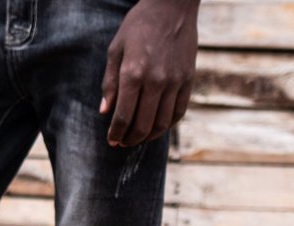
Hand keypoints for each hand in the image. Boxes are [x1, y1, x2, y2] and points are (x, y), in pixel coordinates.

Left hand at [101, 0, 199, 146]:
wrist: (172, 6)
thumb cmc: (139, 26)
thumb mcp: (116, 50)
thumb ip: (109, 83)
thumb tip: (104, 111)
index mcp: (133, 74)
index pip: (123, 116)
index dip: (116, 133)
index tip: (111, 141)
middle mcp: (156, 81)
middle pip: (143, 124)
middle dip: (130, 139)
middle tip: (123, 143)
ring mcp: (175, 81)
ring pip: (163, 122)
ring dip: (149, 136)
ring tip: (139, 138)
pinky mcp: (189, 79)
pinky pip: (179, 111)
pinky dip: (168, 124)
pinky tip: (158, 126)